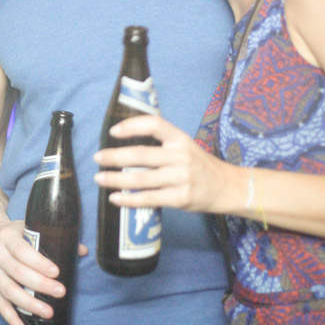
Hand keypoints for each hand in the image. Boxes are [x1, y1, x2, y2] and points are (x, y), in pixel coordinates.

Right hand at [0, 212, 67, 324]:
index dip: (39, 262)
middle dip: (40, 284)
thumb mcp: (27, 227)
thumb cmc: (11, 233)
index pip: (22, 250)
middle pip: (17, 272)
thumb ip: (52, 237)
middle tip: (60, 291)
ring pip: (9, 291)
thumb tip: (81, 250)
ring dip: (29, 304)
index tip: (55, 271)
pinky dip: (11, 317)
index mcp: (7, 237)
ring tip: (48, 311)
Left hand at [93, 115, 221, 213]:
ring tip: (99, 179)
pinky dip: (129, 200)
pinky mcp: (180, 198)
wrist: (226, 187)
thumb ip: (162, 144)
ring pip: (141, 179)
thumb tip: (125, 143)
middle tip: (98, 158)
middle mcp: (181, 156)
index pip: (154, 125)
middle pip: (141, 155)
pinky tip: (115, 198)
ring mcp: (181, 178)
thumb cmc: (200, 165)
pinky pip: (148, 199)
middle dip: (115, 157)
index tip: (113, 131)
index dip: (132, 125)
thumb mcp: (185, 146)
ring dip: (116, 179)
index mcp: (180, 139)